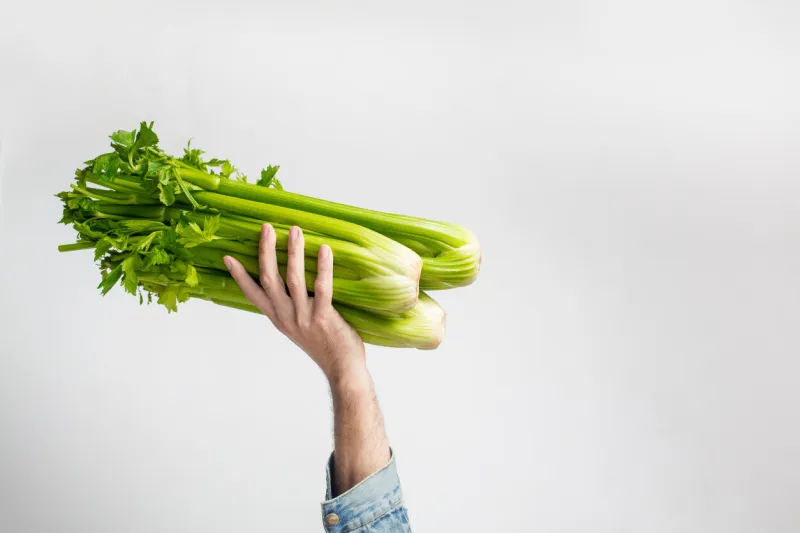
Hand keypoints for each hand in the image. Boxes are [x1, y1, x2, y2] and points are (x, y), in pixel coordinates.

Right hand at [224, 224, 365, 381]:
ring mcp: (304, 318)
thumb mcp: (301, 328)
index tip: (228, 257)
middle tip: (266, 228)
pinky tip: (325, 250)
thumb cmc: (326, 346)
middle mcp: (287, 317)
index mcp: (279, 319)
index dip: (240, 276)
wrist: (343, 370)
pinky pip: (322, 288)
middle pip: (270, 279)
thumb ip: (294, 308)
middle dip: (266, 251)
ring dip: (293, 252)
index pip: (253, 294)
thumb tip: (295, 283)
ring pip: (293, 279)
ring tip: (295, 230)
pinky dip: (323, 268)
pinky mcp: (323, 318)